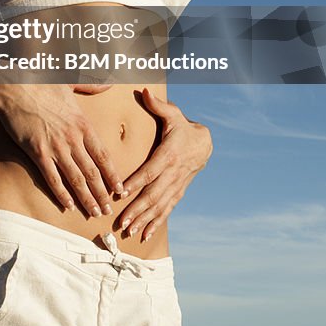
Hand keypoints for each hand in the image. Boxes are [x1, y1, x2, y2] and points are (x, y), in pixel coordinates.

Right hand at [0, 81, 124, 217]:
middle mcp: (72, 138)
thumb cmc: (42, 82)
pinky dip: (61, 194)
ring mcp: (55, 147)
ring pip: (76, 179)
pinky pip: (52, 178)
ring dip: (86, 198)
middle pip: (93, 172)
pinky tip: (68, 206)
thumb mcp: (71, 83)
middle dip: (102, 194)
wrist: (14, 86)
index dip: (113, 175)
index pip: (103, 155)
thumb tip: (110, 83)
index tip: (120, 189)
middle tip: (109, 210)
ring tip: (94, 213)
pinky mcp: (37, 152)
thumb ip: (93, 86)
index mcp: (82, 124)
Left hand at [117, 88, 212, 242]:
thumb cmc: (182, 126)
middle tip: (121, 221)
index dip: (136, 182)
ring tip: (129, 232)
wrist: (205, 143)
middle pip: (154, 194)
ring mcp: (176, 185)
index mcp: (169, 154)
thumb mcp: (173, 114)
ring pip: (159, 206)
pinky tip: (145, 235)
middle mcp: (173, 173)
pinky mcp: (178, 192)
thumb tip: (144, 91)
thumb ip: (158, 105)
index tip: (121, 193)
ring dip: (144, 220)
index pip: (150, 171)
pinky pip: (167, 210)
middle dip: (137, 209)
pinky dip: (156, 223)